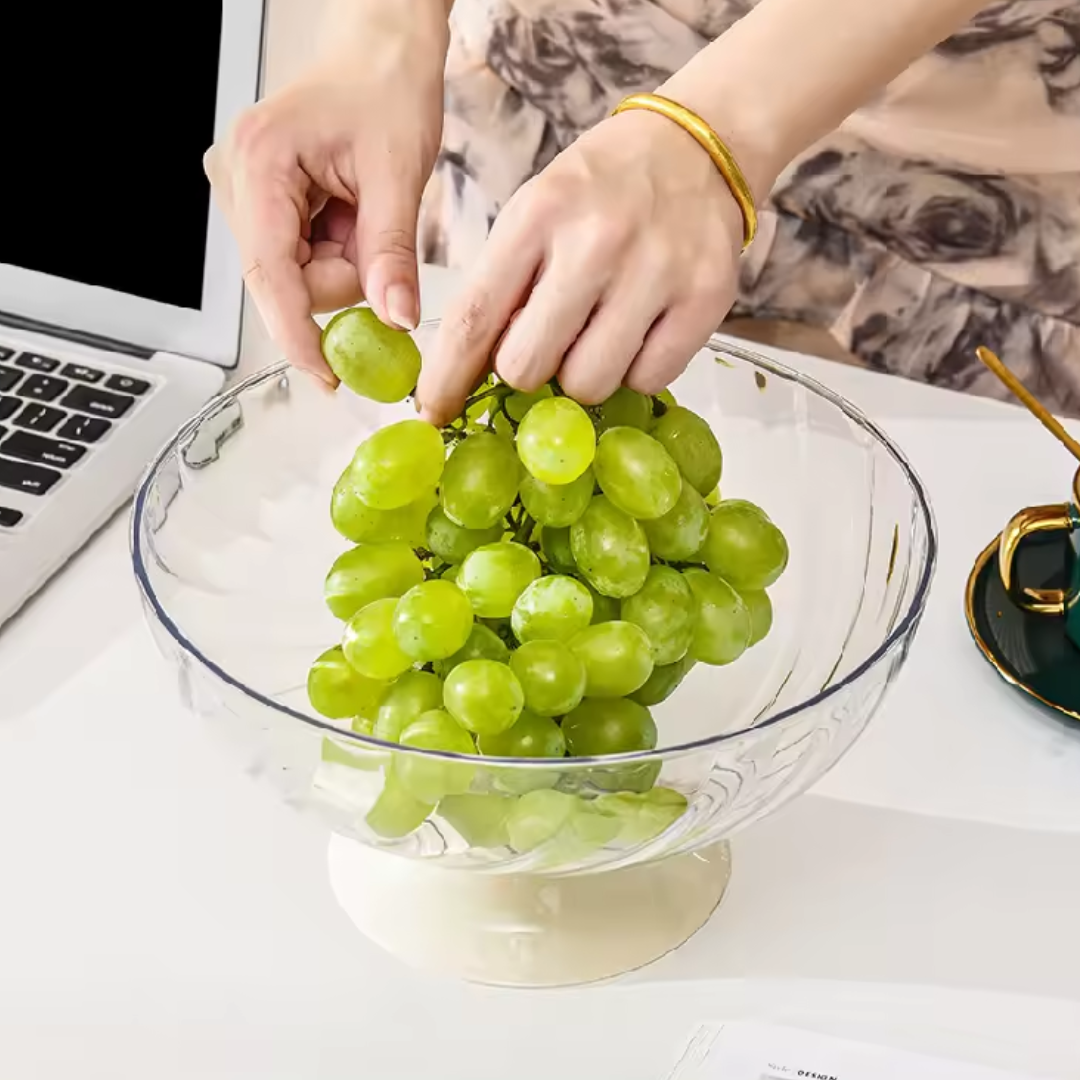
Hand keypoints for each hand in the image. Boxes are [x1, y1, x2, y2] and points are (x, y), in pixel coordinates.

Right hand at [204, 5, 447, 381]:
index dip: (298, 334)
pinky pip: (299, 260)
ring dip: (340, 266)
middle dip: (339, 281)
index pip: (269, 275)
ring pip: (293, 277)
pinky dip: (335, 255)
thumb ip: (392, 253)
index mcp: (260, 162)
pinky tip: (348, 217)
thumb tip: (396, 320)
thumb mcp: (398, 174)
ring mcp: (245, 192)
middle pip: (283, 281)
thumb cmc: (386, 90)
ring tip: (362, 213)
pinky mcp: (263, 205)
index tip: (327, 377)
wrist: (380, 54)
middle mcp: (237, 179)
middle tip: (374, 235)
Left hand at [418, 109, 745, 423]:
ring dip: (583, 375)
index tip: (434, 412)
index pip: (475, 317)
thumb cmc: (602, 190)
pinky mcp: (705, 299)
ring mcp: (656, 271)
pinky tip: (640, 330)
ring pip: (588, 384)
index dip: (448, 377)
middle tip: (546, 345)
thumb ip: (501, 288)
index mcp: (538, 214)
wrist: (698, 148)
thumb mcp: (535, 214)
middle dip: (526, 371)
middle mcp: (596, 241)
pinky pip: (648, 381)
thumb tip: (465, 378)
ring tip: (597, 333)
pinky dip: (636, 370)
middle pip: (527, 366)